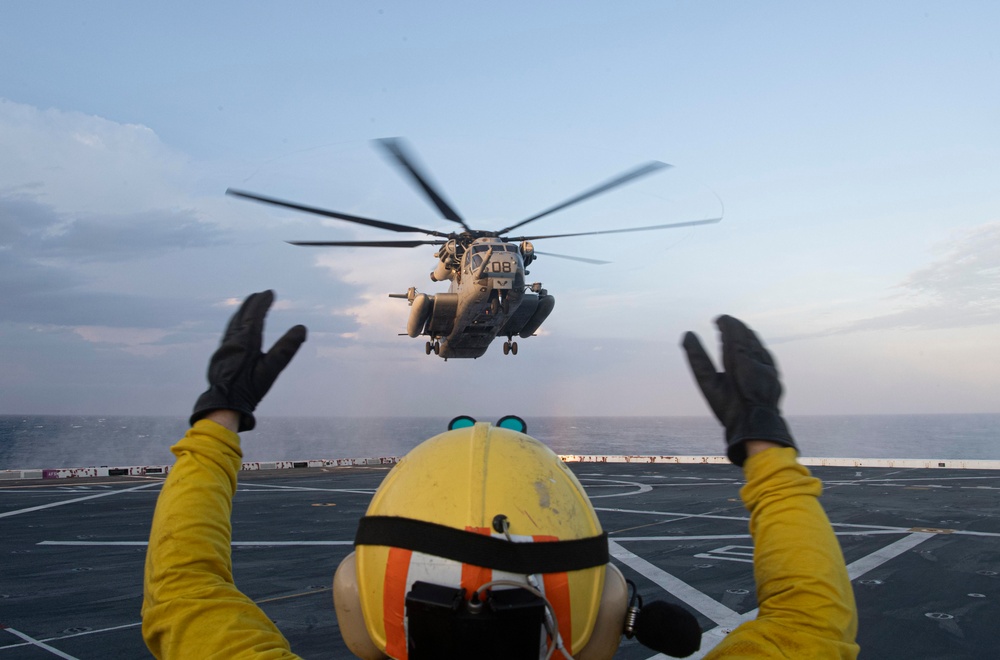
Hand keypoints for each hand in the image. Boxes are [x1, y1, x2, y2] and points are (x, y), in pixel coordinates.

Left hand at [190, 290, 306, 431]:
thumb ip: (286, 348)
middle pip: (242, 315)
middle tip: (259, 295)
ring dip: (242, 312)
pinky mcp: (220, 355)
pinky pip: (229, 332)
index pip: (255, 315)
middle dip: (251, 303)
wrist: (224, 402)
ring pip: (233, 323)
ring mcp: (225, 347)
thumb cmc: (250, 387)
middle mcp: (234, 339)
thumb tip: (302, 328)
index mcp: (247, 340)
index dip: (262, 302)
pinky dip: (235, 324)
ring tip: (247, 307)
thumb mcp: (272, 368)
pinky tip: (235, 329)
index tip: (270, 293)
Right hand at [681, 315, 795, 465]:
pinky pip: (765, 353)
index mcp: (740, 360)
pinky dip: (756, 346)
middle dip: (735, 326)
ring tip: (736, 331)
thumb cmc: (729, 407)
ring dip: (746, 334)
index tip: (718, 319)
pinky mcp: (775, 374)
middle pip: (746, 335)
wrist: (756, 427)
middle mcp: (757, 360)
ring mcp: (768, 367)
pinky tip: (751, 349)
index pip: (733, 332)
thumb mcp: (708, 384)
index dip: (725, 323)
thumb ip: (697, 358)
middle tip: (724, 323)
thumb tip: (688, 334)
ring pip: (757, 343)